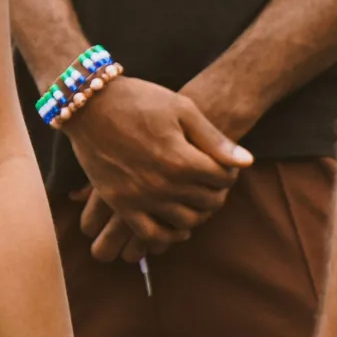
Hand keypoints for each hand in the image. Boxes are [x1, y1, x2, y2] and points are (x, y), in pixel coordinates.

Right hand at [68, 77, 250, 251]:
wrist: (89, 104)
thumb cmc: (139, 100)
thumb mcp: (182, 109)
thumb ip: (214, 139)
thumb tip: (247, 162)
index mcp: (182, 159)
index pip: (223, 179)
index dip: (229, 172)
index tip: (223, 165)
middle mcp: (163, 184)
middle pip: (208, 202)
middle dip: (217, 192)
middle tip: (212, 181)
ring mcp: (140, 197)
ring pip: (185, 222)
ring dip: (198, 213)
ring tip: (196, 198)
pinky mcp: (121, 203)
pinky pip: (150, 235)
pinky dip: (168, 237)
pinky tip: (176, 226)